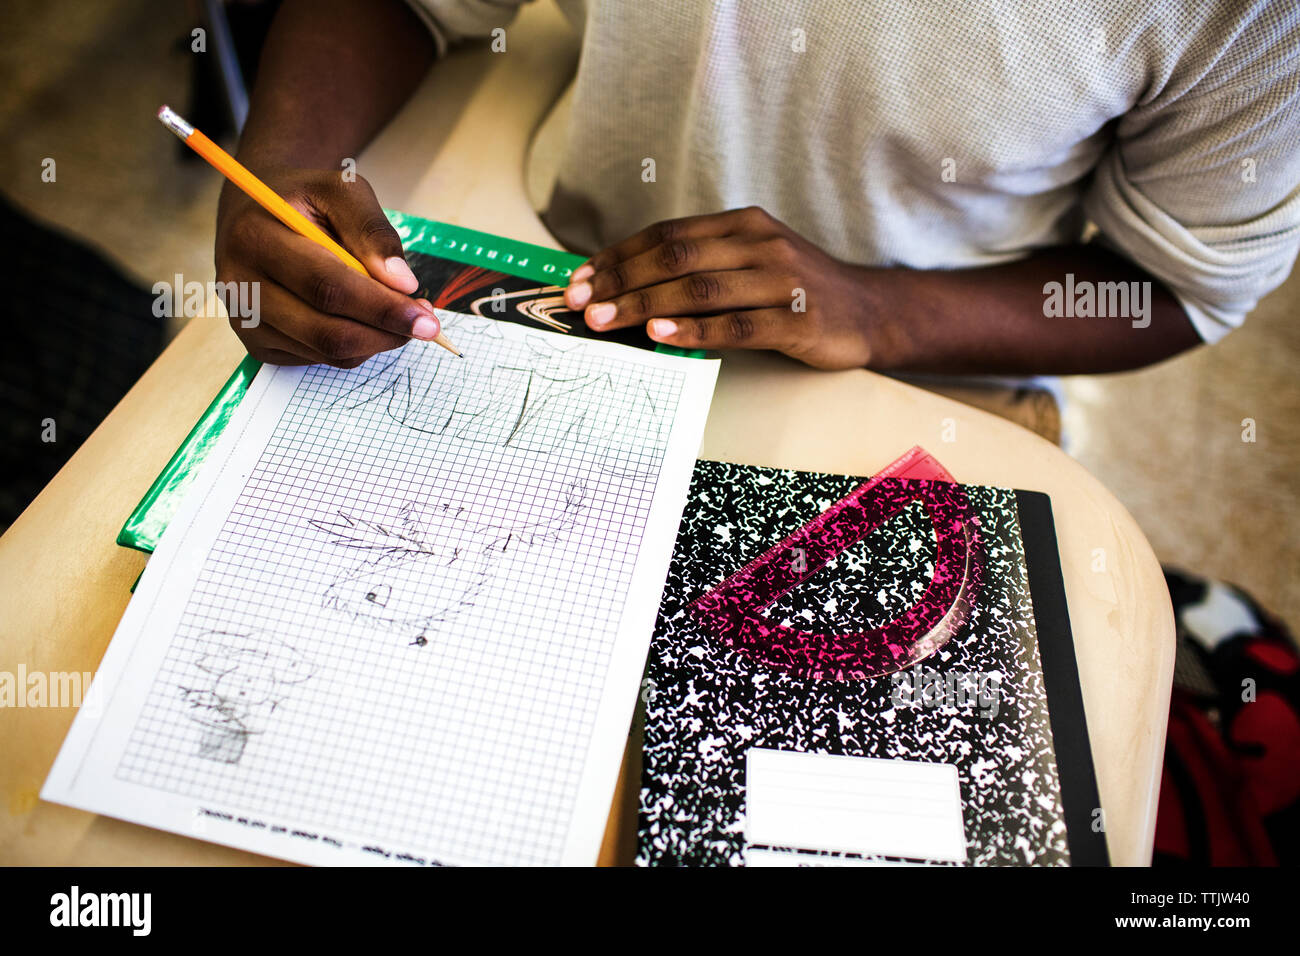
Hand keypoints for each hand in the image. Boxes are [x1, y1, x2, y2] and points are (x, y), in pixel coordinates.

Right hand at [214, 167, 440, 367]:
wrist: (256, 214)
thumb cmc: (304, 200)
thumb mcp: (340, 189)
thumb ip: (372, 229)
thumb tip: (402, 283)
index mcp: (255, 239)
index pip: (327, 287)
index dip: (382, 307)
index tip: (426, 317)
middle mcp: (240, 286)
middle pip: (326, 331)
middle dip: (386, 333)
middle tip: (426, 324)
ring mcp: (245, 321)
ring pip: (327, 352)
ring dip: (376, 341)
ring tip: (400, 316)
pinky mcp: (258, 345)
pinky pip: (319, 360)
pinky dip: (355, 346)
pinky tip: (364, 319)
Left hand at [563, 206, 878, 368]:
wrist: (869, 312)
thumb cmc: (796, 292)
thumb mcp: (751, 263)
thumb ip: (701, 267)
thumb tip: (628, 286)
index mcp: (743, 224)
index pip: (666, 234)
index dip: (619, 255)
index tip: (581, 278)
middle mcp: (760, 243)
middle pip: (675, 256)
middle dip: (620, 280)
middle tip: (581, 303)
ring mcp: (780, 280)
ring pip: (698, 288)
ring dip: (643, 305)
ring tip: (605, 320)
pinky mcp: (796, 319)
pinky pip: (734, 324)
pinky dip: (692, 330)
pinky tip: (659, 336)